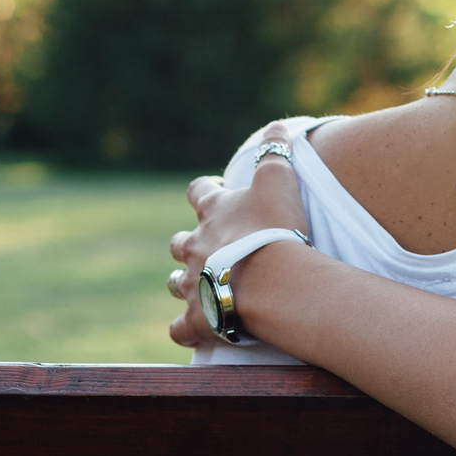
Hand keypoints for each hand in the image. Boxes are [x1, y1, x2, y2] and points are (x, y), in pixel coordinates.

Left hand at [169, 121, 311, 348]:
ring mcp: (193, 285)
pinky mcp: (198, 320)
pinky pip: (181, 328)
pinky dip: (186, 328)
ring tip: (200, 285)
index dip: (206, 190)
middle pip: (181, 242)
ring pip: (176, 283)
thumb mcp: (279, 181)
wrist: (271, 281)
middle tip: (209, 246)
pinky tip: (193, 329)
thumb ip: (277, 151)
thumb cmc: (275, 228)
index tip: (217, 191)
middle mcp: (196, 247)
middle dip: (190, 243)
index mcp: (213, 214)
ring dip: (184, 282)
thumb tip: (277, 125)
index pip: (199, 192)